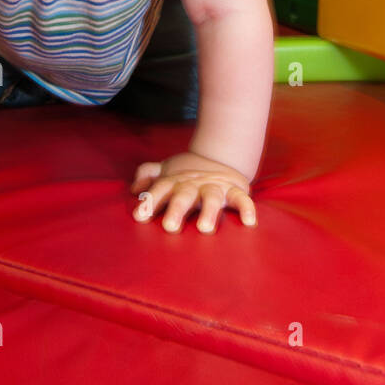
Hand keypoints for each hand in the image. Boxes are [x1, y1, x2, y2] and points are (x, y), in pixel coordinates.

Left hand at [130, 152, 256, 233]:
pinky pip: (242, 199)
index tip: (140, 216)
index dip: (150, 202)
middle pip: (184, 196)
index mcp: (175, 182)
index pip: (160, 190)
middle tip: (170, 227)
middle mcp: (193, 185)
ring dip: (209, 212)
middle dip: (177, 210)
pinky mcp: (234, 190)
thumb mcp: (166, 170)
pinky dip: (247, 208)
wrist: (221, 155)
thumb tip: (135, 189)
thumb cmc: (187, 173)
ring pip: (212, 198)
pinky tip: (249, 223)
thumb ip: (148, 175)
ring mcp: (214, 187)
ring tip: (205, 228)